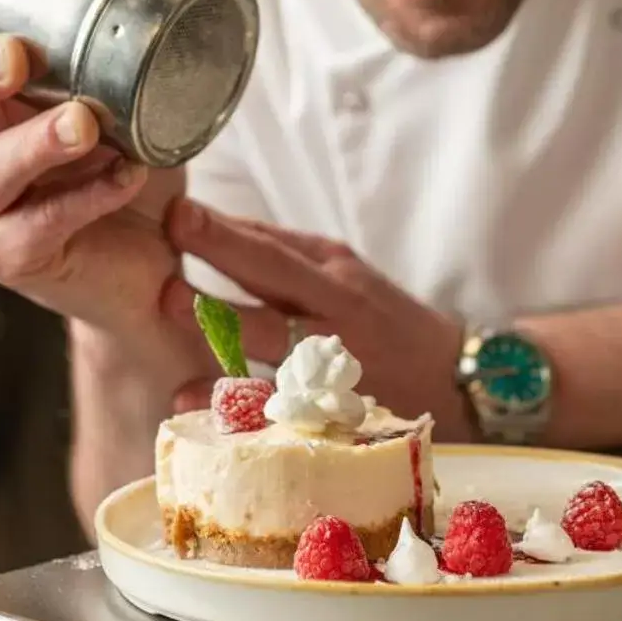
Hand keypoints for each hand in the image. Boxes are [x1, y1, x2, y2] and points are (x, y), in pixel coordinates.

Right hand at [0, 26, 186, 335]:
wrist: (148, 266)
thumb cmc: (123, 169)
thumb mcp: (127, 103)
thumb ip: (132, 51)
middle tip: (13, 55)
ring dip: (34, 142)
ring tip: (82, 123)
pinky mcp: (12, 258)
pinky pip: (40, 226)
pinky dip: (87, 196)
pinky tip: (126, 174)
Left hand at [158, 201, 473, 441]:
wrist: (453, 383)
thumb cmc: (385, 322)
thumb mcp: (346, 275)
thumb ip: (287, 257)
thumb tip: (217, 229)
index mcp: (335, 273)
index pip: (274, 245)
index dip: (224, 230)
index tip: (177, 214)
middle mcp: (335, 309)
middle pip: (273, 279)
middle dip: (220, 259)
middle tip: (168, 253)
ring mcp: (333, 358)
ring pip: (271, 338)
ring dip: (216, 328)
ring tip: (169, 315)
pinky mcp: (331, 405)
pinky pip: (274, 403)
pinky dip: (229, 401)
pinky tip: (187, 396)